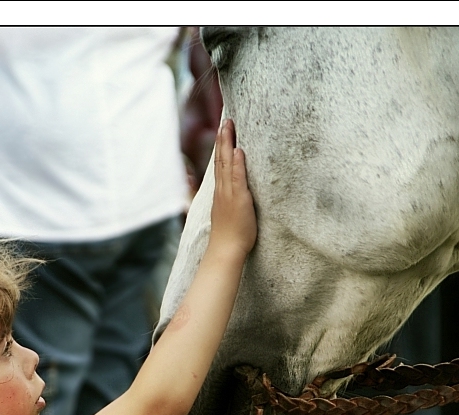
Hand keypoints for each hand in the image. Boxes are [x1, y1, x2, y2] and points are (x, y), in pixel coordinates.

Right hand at [210, 119, 256, 255]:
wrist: (226, 250)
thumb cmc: (229, 236)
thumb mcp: (226, 214)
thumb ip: (227, 202)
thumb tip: (230, 195)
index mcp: (220, 192)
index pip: (220, 165)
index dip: (220, 148)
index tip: (222, 132)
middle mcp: (222, 190)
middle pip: (220, 160)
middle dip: (222, 140)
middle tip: (225, 121)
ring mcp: (229, 193)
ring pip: (226, 164)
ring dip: (227, 144)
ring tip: (228, 127)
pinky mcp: (239, 199)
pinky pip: (238, 178)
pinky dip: (237, 164)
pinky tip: (238, 150)